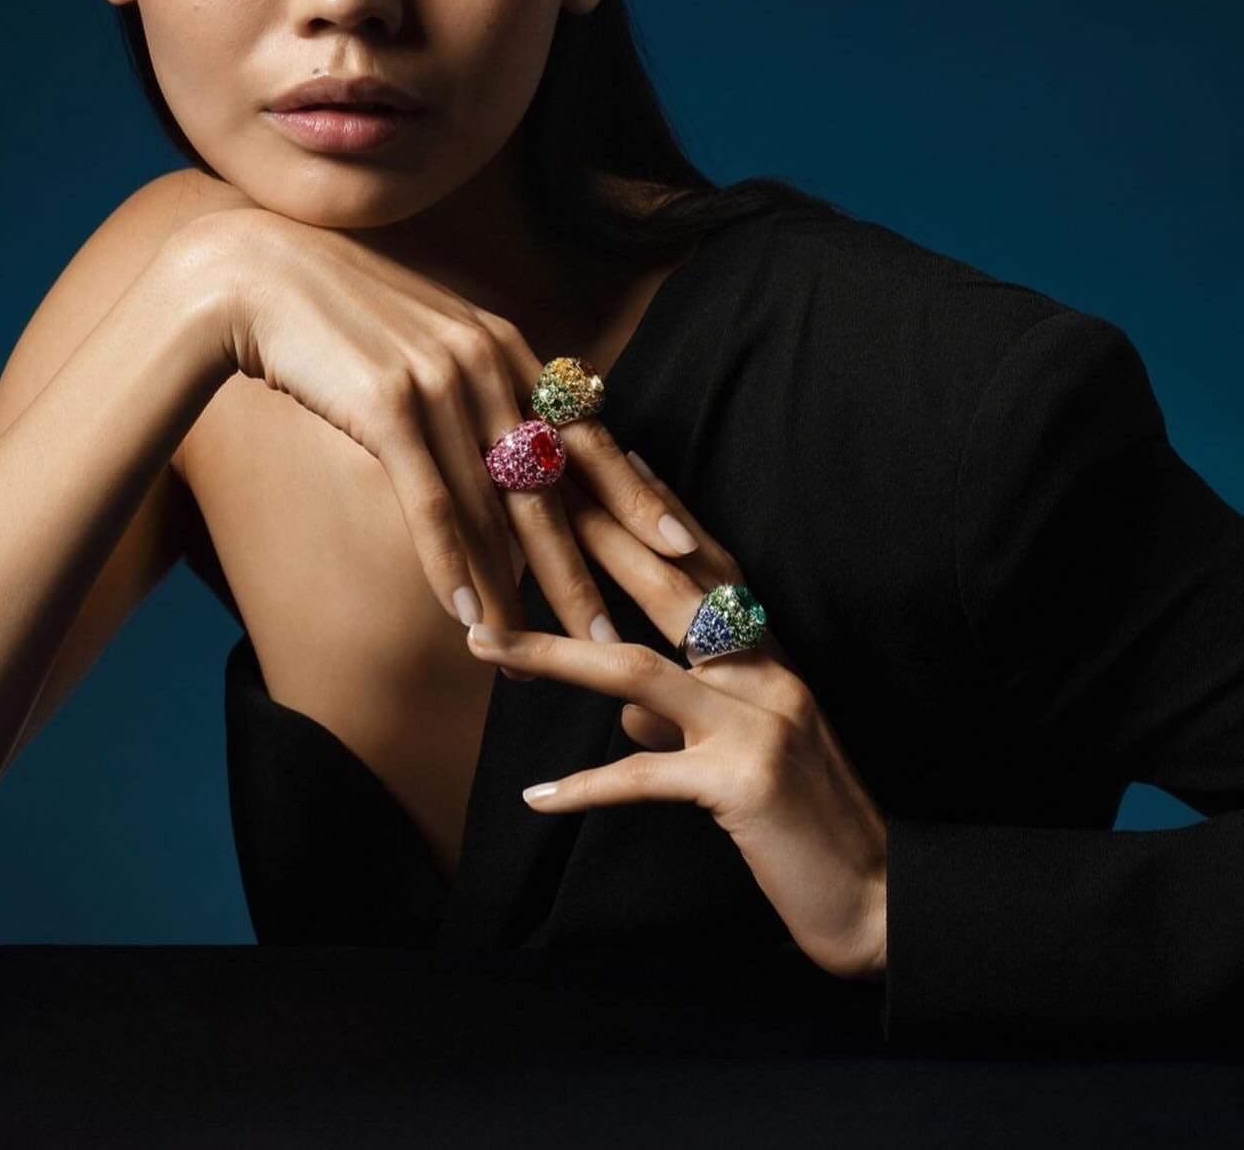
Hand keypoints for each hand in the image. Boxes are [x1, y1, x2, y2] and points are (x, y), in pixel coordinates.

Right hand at [172, 207, 697, 644]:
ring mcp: (442, 383)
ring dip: (522, 592)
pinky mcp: (388, 407)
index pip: (587, 434)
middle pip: (553, 487)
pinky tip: (467, 619)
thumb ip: (475, 384)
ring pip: (497, 509)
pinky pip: (432, 503)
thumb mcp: (425, 338)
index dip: (637, 494)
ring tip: (546, 655)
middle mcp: (488, 362)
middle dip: (590, 570)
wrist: (256, 274)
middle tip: (622, 638)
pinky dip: (452, 567)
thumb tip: (505, 444)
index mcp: (505, 345)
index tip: (684, 545)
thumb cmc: (339, 314)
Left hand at [463, 451, 888, 982]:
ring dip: (552, 653)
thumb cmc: (808, 830)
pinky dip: (587, 786)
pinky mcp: (743, 785)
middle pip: (667, 591)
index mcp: (770, 662)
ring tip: (482, 641)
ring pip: (638, 670)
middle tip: (532, 499)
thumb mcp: (744, 761)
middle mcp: (768, 676)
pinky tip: (535, 795)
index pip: (708, 568)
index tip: (613, 460)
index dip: (662, 511)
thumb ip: (685, 723)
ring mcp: (758, 725)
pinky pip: (645, 775)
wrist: (880, 902)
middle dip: (594, 541)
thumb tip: (626, 715)